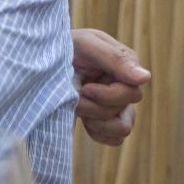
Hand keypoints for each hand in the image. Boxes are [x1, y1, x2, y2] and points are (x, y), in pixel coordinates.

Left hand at [72, 27, 148, 145]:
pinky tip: (83, 121)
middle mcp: (123, 86)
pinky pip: (114, 138)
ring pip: (123, 129)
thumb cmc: (63, 47)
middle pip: (126, 112)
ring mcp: (114, 104)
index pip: (132, 93)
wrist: (39, 60)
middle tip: (76, 95)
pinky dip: (98, 133)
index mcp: (124, 67)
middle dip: (96, 108)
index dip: (108, 95)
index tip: (85, 88)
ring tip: (76, 108)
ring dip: (96, 122)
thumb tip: (145, 78)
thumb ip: (115, 58)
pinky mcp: (103, 118)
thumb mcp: (86, 44)